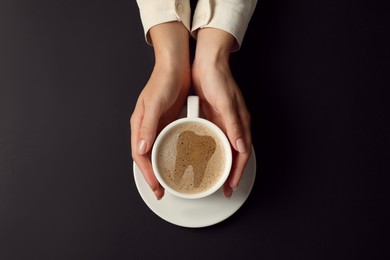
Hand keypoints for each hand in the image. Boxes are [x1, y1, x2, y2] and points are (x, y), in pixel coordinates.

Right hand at [130, 22, 190, 198]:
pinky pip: (168, 143)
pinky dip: (171, 155)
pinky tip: (180, 161)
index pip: (140, 155)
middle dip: (152, 176)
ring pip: (157, 152)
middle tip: (161, 191)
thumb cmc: (163, 81)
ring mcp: (158, 126)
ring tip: (169, 181)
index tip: (156, 186)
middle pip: (147, 157)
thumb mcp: (154, 103)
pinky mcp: (169, 122)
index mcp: (139, 125)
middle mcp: (147, 128)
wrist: (175, 66)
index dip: (147, 173)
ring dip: (161, 167)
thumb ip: (147, 125)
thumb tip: (141, 148)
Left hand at [192, 28, 251, 197]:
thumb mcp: (227, 103)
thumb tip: (241, 146)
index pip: (242, 153)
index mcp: (240, 122)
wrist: (207, 62)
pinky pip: (214, 140)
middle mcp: (233, 125)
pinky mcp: (212, 118)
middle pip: (235, 154)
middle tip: (224, 188)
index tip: (231, 185)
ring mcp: (223, 122)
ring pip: (224, 149)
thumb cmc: (219, 79)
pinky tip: (203, 158)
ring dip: (221, 164)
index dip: (238, 171)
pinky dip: (211, 152)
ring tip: (214, 177)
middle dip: (231, 173)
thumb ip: (234, 126)